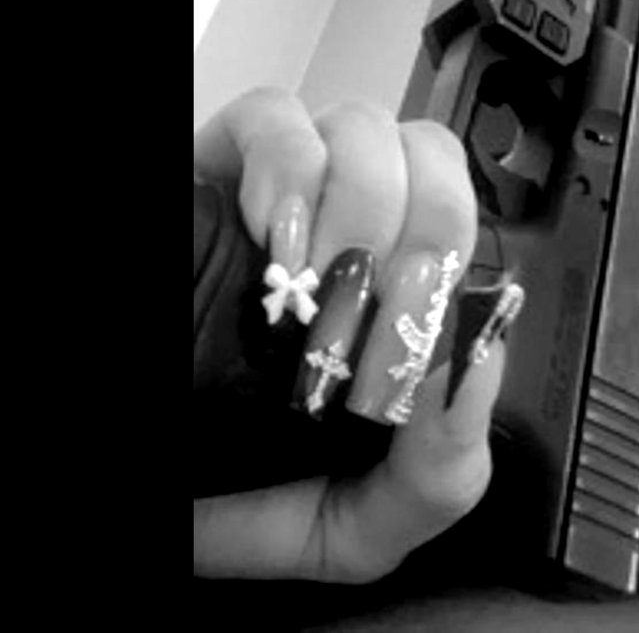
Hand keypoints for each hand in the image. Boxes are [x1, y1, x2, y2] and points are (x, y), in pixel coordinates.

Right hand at [192, 87, 507, 582]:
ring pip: (366, 129)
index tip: (407, 346)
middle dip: (421, 232)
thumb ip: (441, 470)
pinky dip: (286, 165)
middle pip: (436, 163)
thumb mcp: (360, 524)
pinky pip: (273, 115)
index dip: (456, 276)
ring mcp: (289, 199)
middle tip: (368, 303)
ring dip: (357, 204)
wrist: (160, 500)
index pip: (472, 240)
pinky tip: (271, 232)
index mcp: (401, 313)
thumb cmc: (241, 499)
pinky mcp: (219, 169)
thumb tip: (478, 366)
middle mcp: (357, 242)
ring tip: (310, 279)